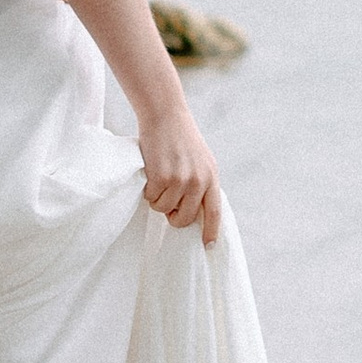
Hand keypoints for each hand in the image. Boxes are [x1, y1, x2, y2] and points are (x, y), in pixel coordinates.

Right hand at [136, 98, 222, 244]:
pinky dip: (148, 191)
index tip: (208, 247)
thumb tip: (196, 212)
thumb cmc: (179, 139)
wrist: (164, 115)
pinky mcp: (162, 177)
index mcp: (211, 177)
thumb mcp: (200, 160)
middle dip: (174, 217)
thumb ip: (201, 183)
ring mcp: (181, 180)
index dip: (211, 232)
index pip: (214, 212)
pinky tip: (150, 173)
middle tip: (168, 204)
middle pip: (186, 218)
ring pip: (164, 210)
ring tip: (158, 179)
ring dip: (158, 200)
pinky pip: (151, 199)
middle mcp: (199, 181)